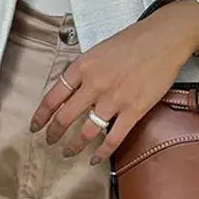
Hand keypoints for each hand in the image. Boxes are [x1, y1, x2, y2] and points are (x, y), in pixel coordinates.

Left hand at [28, 0, 198, 165]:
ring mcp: (114, 99)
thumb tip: (71, 89)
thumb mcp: (98, 50)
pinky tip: (95, 159)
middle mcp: (94, 84)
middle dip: (54, 133)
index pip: (54, 96)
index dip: (42, 115)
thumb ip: (84, 71)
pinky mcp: (134, 110)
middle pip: (66, 116)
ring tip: (68, 152)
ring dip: (74, 145)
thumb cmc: (133, 41)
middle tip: (49, 141)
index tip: (36, 125)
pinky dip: (102, 153)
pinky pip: (113, 138)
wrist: (162, 39)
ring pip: (86, 131)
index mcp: (83, 67)